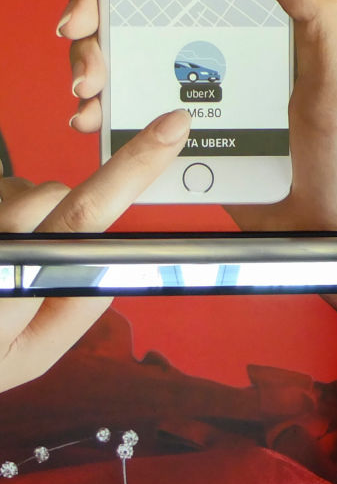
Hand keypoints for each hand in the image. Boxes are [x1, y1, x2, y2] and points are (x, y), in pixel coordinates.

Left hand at [0, 109, 189, 391]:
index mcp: (15, 287)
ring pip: (21, 190)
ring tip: (1, 260)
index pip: (82, 217)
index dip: (130, 169)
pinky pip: (2, 190)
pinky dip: (1, 213)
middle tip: (34, 266)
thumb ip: (80, 309)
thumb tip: (118, 258)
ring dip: (22, 217)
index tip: (172, 125)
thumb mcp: (32, 358)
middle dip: (63, 217)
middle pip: (49, 194)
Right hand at [44, 0, 336, 230]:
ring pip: (126, 56)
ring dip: (91, 58)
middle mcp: (224, 53)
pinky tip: (94, 114)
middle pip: (143, 8)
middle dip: (96, 5)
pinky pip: (132, 112)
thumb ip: (317, 15)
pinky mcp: (183, 137)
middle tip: (79, 24)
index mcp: (261, 27)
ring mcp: (200, 94)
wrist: (328, 234)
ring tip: (90, 80)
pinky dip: (102, 108)